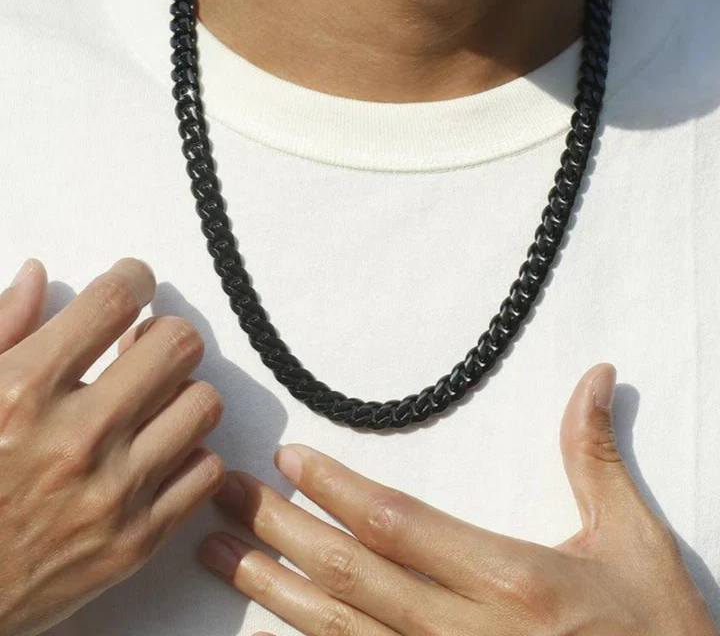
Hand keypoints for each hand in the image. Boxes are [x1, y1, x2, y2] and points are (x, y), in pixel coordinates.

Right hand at [0, 258, 224, 635]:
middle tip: (147, 346)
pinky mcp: (140, 539)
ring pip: (204, 402)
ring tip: (155, 400)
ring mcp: (115, 492)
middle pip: (178, 344)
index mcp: (22, 392)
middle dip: (166, 334)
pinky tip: (158, 451)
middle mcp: (78, 438)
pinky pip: (207, 467)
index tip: (134, 283)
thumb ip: (0, 328)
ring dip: (183, 392)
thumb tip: (38, 274)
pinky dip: (189, 452)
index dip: (133, 278)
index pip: (114, 300)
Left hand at [200, 364, 716, 635]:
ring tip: (215, 551)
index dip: (336, 489)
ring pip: (337, 627)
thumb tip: (595, 378)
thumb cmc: (655, 634)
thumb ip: (595, 456)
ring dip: (270, 585)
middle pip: (349, 571)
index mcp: (511, 581)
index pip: (398, 523)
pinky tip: (265, 617)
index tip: (290, 457)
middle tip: (225, 491)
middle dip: (278, 528)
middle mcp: (464, 633)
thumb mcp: (635, 541)